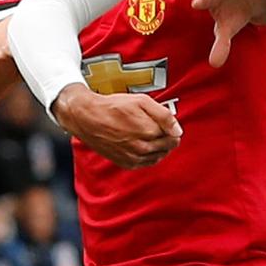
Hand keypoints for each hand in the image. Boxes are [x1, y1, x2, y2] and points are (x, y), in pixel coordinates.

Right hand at [50, 83, 180, 168]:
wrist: (87, 118)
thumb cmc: (113, 107)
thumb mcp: (141, 101)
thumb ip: (164, 115)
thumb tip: (178, 130)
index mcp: (148, 131)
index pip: (173, 135)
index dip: (170, 127)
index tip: (163, 122)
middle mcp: (142, 148)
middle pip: (167, 147)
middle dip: (167, 137)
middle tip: (157, 127)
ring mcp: (134, 157)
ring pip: (158, 156)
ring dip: (159, 147)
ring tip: (149, 135)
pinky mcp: (126, 163)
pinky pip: (147, 163)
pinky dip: (149, 155)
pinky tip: (144, 145)